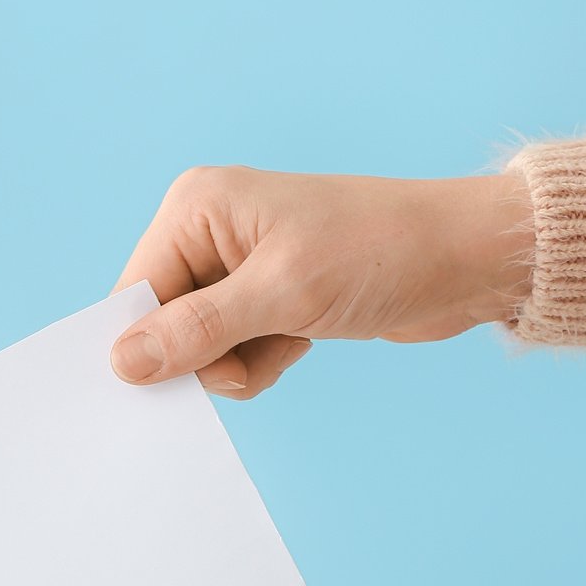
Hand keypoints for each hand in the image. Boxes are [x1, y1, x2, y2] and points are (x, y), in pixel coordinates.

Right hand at [110, 166, 534, 398]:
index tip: (190, 377)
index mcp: (197, 207)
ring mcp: (241, 264)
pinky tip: (304, 341)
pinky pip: (237, 349)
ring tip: (290, 341)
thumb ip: (198, 330)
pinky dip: (265, 360)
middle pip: (165, 321)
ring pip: (202, 344)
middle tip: (254, 355)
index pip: (137, 291)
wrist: (464, 259)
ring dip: (241, 363)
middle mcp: (211, 230)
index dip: (152, 344)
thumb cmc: (378, 254)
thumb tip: (122, 363)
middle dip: (206, 356)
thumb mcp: (282, 295)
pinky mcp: (272, 294)